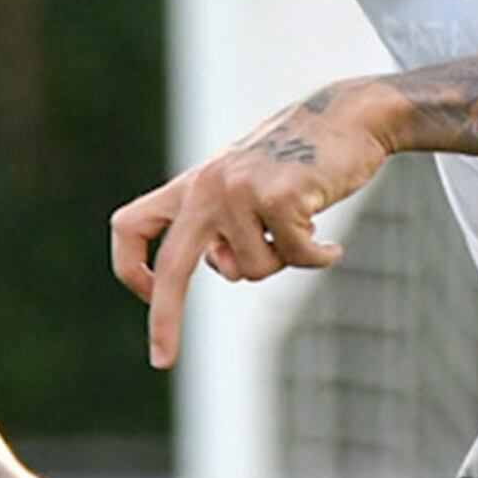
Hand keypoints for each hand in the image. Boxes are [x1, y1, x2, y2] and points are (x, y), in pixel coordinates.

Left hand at [109, 86, 392, 367]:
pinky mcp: (278, 198)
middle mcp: (207, 188)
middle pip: (173, 266)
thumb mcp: (248, 192)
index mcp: (191, 186)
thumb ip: (224, 231)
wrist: (348, 116)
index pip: (133, 224)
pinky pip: (295, 258)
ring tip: (304, 228)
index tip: (147, 297)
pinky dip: (318, 257)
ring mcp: (240, 192)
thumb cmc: (298, 161)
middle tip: (161, 361)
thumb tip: (223, 272)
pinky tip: (332, 243)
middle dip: (164, 319)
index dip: (130, 265)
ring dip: (284, 262)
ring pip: (252, 271)